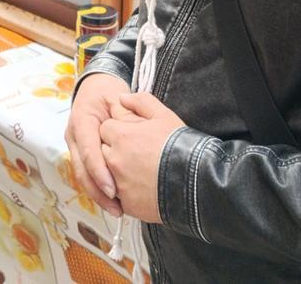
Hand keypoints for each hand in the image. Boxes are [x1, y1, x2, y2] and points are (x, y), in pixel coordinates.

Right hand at [65, 73, 130, 216]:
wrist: (95, 87)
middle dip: (98, 192)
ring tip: (117, 210)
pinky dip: (99, 190)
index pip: (88, 150)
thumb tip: (134, 133)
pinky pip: (88, 175)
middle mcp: (74, 136)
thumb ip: (126, 113)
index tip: (113, 189)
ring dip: (98, 196)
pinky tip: (114, 202)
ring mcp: (75, 146)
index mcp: (81, 120)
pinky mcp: (81, 154)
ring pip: (83, 176)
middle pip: (82, 169)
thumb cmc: (108, 92)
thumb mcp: (118, 96)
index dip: (99, 171)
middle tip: (117, 208)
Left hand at [99, 92, 185, 223]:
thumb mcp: (163, 115)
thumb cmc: (180, 145)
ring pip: (107, 175)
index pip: (105, 129)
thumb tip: (121, 97)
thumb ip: (140, 102)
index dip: (118, 131)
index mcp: (121, 136)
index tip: (132, 136)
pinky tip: (143, 188)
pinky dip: (126, 193)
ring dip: (117, 172)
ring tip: (140, 172)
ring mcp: (119, 184)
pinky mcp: (127, 204)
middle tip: (137, 154)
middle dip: (114, 151)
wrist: (197, 181)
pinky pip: (118, 196)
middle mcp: (115, 160)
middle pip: (103, 151)